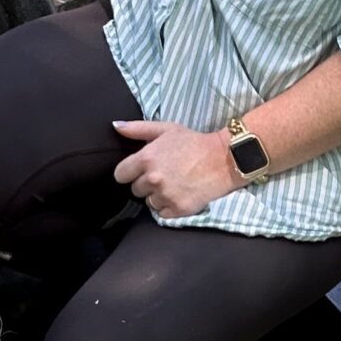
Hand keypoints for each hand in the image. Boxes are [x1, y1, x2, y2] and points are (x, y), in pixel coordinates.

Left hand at [112, 119, 240, 219]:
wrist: (224, 159)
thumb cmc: (193, 142)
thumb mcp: (166, 129)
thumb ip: (138, 129)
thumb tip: (115, 126)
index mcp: (146, 158)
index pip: (120, 175)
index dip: (129, 172)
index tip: (141, 170)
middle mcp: (153, 178)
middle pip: (135, 190)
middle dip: (146, 183)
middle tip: (165, 174)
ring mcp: (165, 195)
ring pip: (149, 202)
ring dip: (158, 196)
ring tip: (175, 183)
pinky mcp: (178, 208)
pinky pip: (161, 213)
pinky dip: (169, 207)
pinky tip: (180, 193)